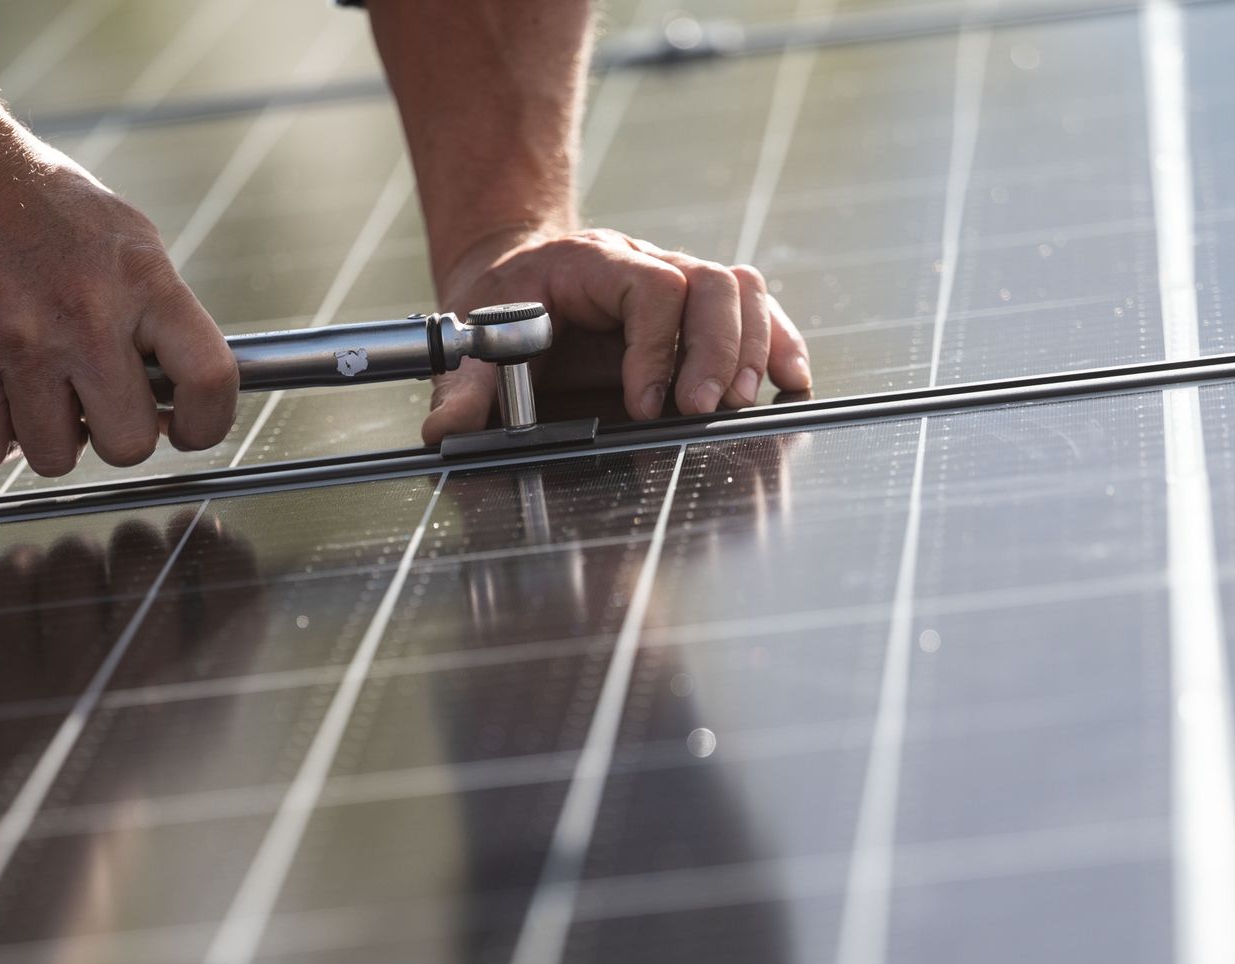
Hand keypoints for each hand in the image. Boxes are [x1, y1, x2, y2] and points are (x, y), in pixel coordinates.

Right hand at [0, 132, 237, 476]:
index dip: (207, 424)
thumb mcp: (129, 240)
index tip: (186, 428)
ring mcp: (20, 343)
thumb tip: (181, 392)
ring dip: (50, 439)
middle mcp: (86, 317)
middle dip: (115, 437)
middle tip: (98, 407)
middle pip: (128, 445)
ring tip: (41, 393)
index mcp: (143, 283)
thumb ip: (160, 313)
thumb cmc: (43, 207)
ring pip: (55, 458)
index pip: (209, 379)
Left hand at [423, 228, 812, 441]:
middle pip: (711, 284)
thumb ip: (464, 385)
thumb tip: (444, 431)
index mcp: (592, 263)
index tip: (644, 404)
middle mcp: (646, 262)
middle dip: (713, 352)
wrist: (515, 270)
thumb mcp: (470, 337)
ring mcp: (679, 281)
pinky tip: (790, 380)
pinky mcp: (698, 310)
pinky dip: (779, 343)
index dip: (657, 346)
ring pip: (742, 289)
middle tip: (698, 411)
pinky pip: (757, 310)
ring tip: (737, 403)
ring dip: (751, 347)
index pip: (651, 288)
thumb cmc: (498, 305)